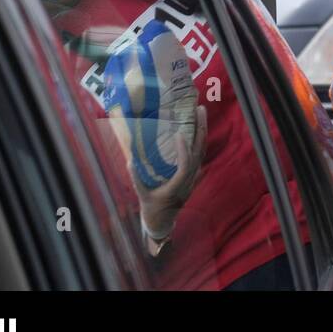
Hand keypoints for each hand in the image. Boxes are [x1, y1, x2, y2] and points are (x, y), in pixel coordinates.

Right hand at [135, 105, 206, 239]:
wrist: (163, 221)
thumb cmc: (151, 208)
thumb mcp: (142, 195)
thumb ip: (136, 179)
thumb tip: (130, 160)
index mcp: (177, 186)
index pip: (184, 166)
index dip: (184, 151)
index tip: (180, 135)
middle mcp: (188, 180)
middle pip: (198, 152)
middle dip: (200, 130)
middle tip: (199, 110)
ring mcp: (193, 176)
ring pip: (201, 151)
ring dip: (202, 131)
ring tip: (200, 113)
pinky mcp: (193, 174)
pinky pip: (199, 154)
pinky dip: (199, 140)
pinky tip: (198, 126)